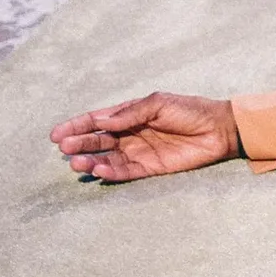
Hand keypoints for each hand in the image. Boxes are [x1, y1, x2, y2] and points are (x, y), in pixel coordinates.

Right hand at [52, 94, 242, 182]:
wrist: (220, 128)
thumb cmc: (191, 110)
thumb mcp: (159, 103)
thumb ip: (131, 113)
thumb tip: (101, 121)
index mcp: (128, 115)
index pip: (96, 121)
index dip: (75, 127)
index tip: (55, 135)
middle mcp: (129, 134)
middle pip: (97, 141)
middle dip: (79, 145)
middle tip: (65, 149)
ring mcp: (138, 152)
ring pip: (107, 159)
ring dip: (91, 161)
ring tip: (78, 163)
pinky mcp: (150, 168)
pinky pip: (125, 172)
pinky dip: (111, 173)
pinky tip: (100, 171)